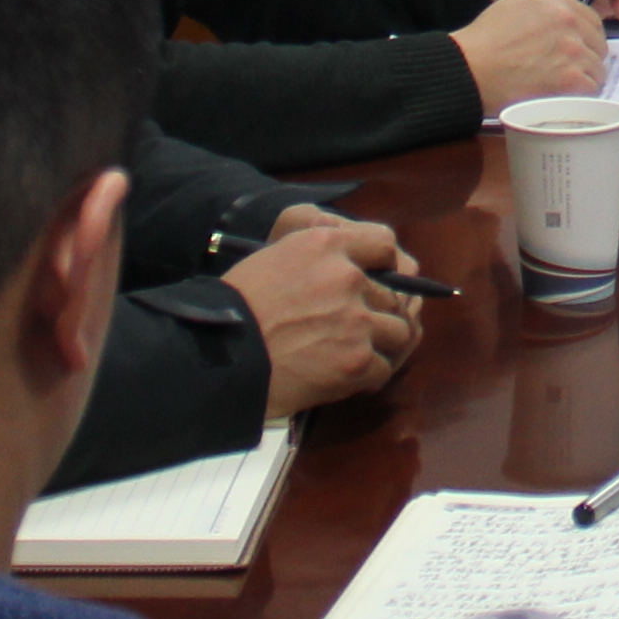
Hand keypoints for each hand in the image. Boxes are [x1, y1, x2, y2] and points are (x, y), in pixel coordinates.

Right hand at [218, 220, 421, 415]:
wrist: (219, 355)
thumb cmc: (237, 306)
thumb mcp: (276, 257)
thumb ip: (321, 257)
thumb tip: (357, 270)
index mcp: (326, 243)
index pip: (384, 243)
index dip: (387, 264)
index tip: (380, 280)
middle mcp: (348, 277)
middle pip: (395, 293)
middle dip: (380, 311)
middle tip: (362, 328)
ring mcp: (356, 320)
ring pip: (399, 331)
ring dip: (383, 343)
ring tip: (361, 352)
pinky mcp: (356, 360)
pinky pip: (384, 367)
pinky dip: (370, 375)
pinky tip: (350, 375)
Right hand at [456, 0, 612, 111]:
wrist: (470, 68)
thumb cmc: (484, 40)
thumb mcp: (514, 6)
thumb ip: (547, 4)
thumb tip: (572, 1)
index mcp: (556, 0)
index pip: (591, 19)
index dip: (585, 37)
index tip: (578, 49)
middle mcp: (569, 20)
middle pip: (598, 42)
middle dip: (587, 57)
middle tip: (569, 71)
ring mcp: (572, 49)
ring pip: (597, 66)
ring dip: (584, 77)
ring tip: (562, 86)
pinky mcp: (571, 78)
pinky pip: (591, 87)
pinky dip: (580, 94)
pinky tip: (563, 96)